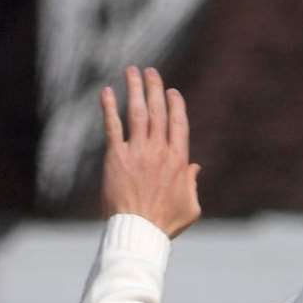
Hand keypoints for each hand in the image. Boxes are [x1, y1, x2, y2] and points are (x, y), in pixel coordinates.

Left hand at [99, 66, 199, 236]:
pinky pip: (113, 127)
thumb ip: (192, 184)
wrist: (138, 231)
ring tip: (132, 71)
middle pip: (158, 111)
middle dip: (154, 88)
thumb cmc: (164, 224)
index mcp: (178, 160)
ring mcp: (137, 152)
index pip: (178, 124)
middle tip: (150, 72)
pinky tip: (107, 91)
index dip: (175, 105)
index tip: (171, 92)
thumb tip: (195, 167)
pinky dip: (110, 108)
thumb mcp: (190, 207)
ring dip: (135, 89)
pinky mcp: (116, 157)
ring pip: (138, 113)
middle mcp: (159, 151)